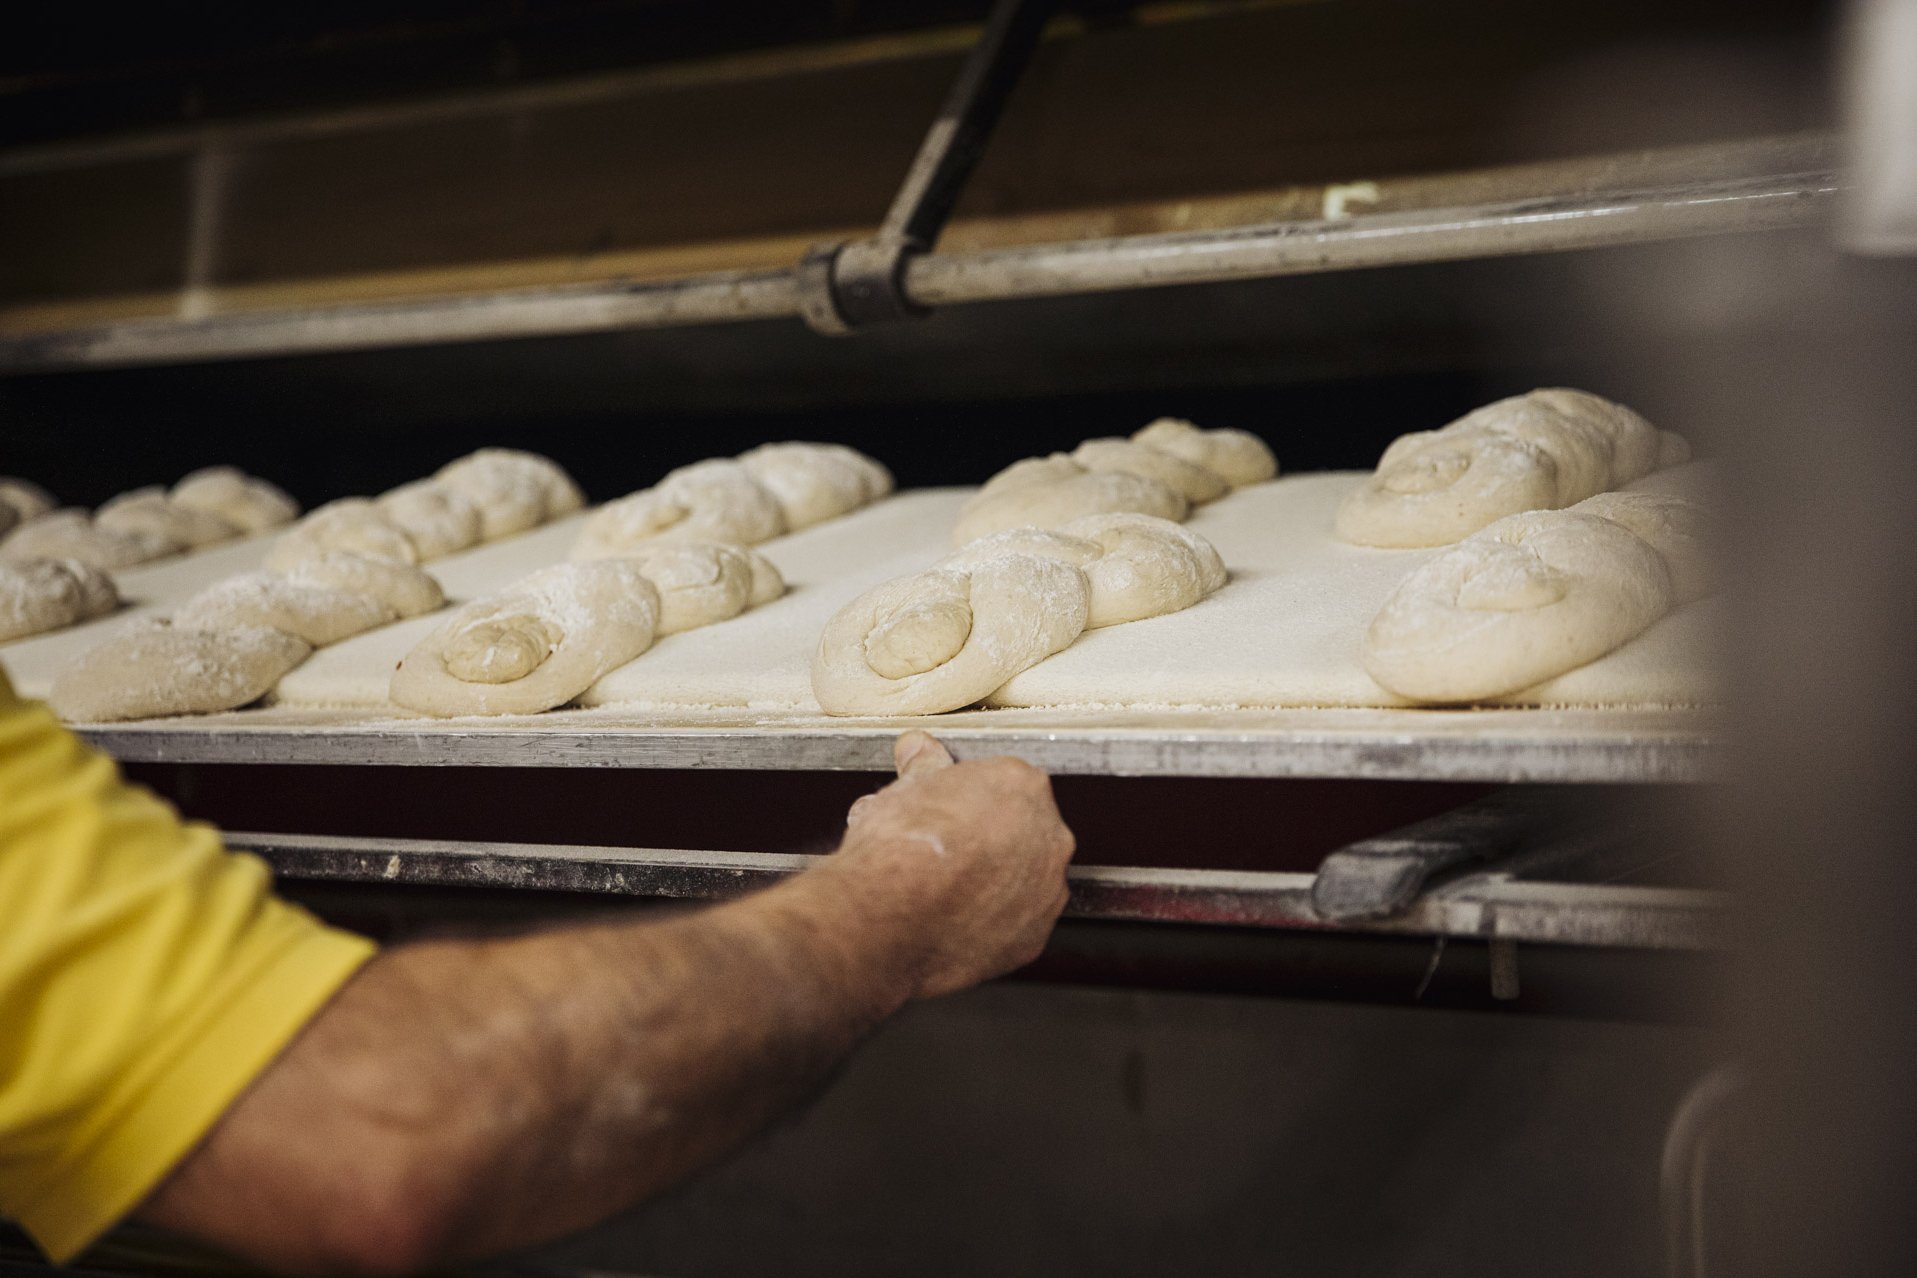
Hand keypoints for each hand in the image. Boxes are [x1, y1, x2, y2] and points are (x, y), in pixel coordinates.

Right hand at [831, 731, 1074, 998]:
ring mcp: (1047, 890)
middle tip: (942, 849)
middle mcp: (1048, 836)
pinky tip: (953, 921)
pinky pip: (1015, 922)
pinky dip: (991, 921)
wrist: (887, 922)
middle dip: (984, 837)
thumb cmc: (897, 853)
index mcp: (1022, 786)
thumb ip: (923, 766)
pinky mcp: (1035, 936)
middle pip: (1019, 830)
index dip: (968, 798)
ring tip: (941, 889)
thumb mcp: (902, 790)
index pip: (1003, 783)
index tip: (947, 811)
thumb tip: (918, 751)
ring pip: (1021, 878)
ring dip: (991, 881)